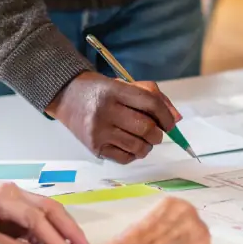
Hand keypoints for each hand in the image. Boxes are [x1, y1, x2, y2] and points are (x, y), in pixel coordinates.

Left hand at [0, 182, 90, 243]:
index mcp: (2, 197)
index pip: (37, 218)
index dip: (54, 239)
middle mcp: (13, 191)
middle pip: (52, 208)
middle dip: (71, 230)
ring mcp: (16, 194)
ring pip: (50, 209)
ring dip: (66, 230)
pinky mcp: (16, 202)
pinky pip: (41, 215)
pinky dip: (53, 231)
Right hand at [49, 72, 181, 163]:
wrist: (67, 95)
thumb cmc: (102, 90)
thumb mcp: (126, 85)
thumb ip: (153, 97)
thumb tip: (176, 119)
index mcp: (115, 90)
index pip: (150, 104)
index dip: (166, 115)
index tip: (170, 123)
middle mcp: (106, 111)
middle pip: (146, 128)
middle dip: (158, 134)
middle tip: (156, 133)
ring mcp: (98, 132)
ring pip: (137, 146)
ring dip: (148, 146)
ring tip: (143, 140)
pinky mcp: (94, 148)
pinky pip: (125, 158)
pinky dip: (134, 154)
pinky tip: (130, 145)